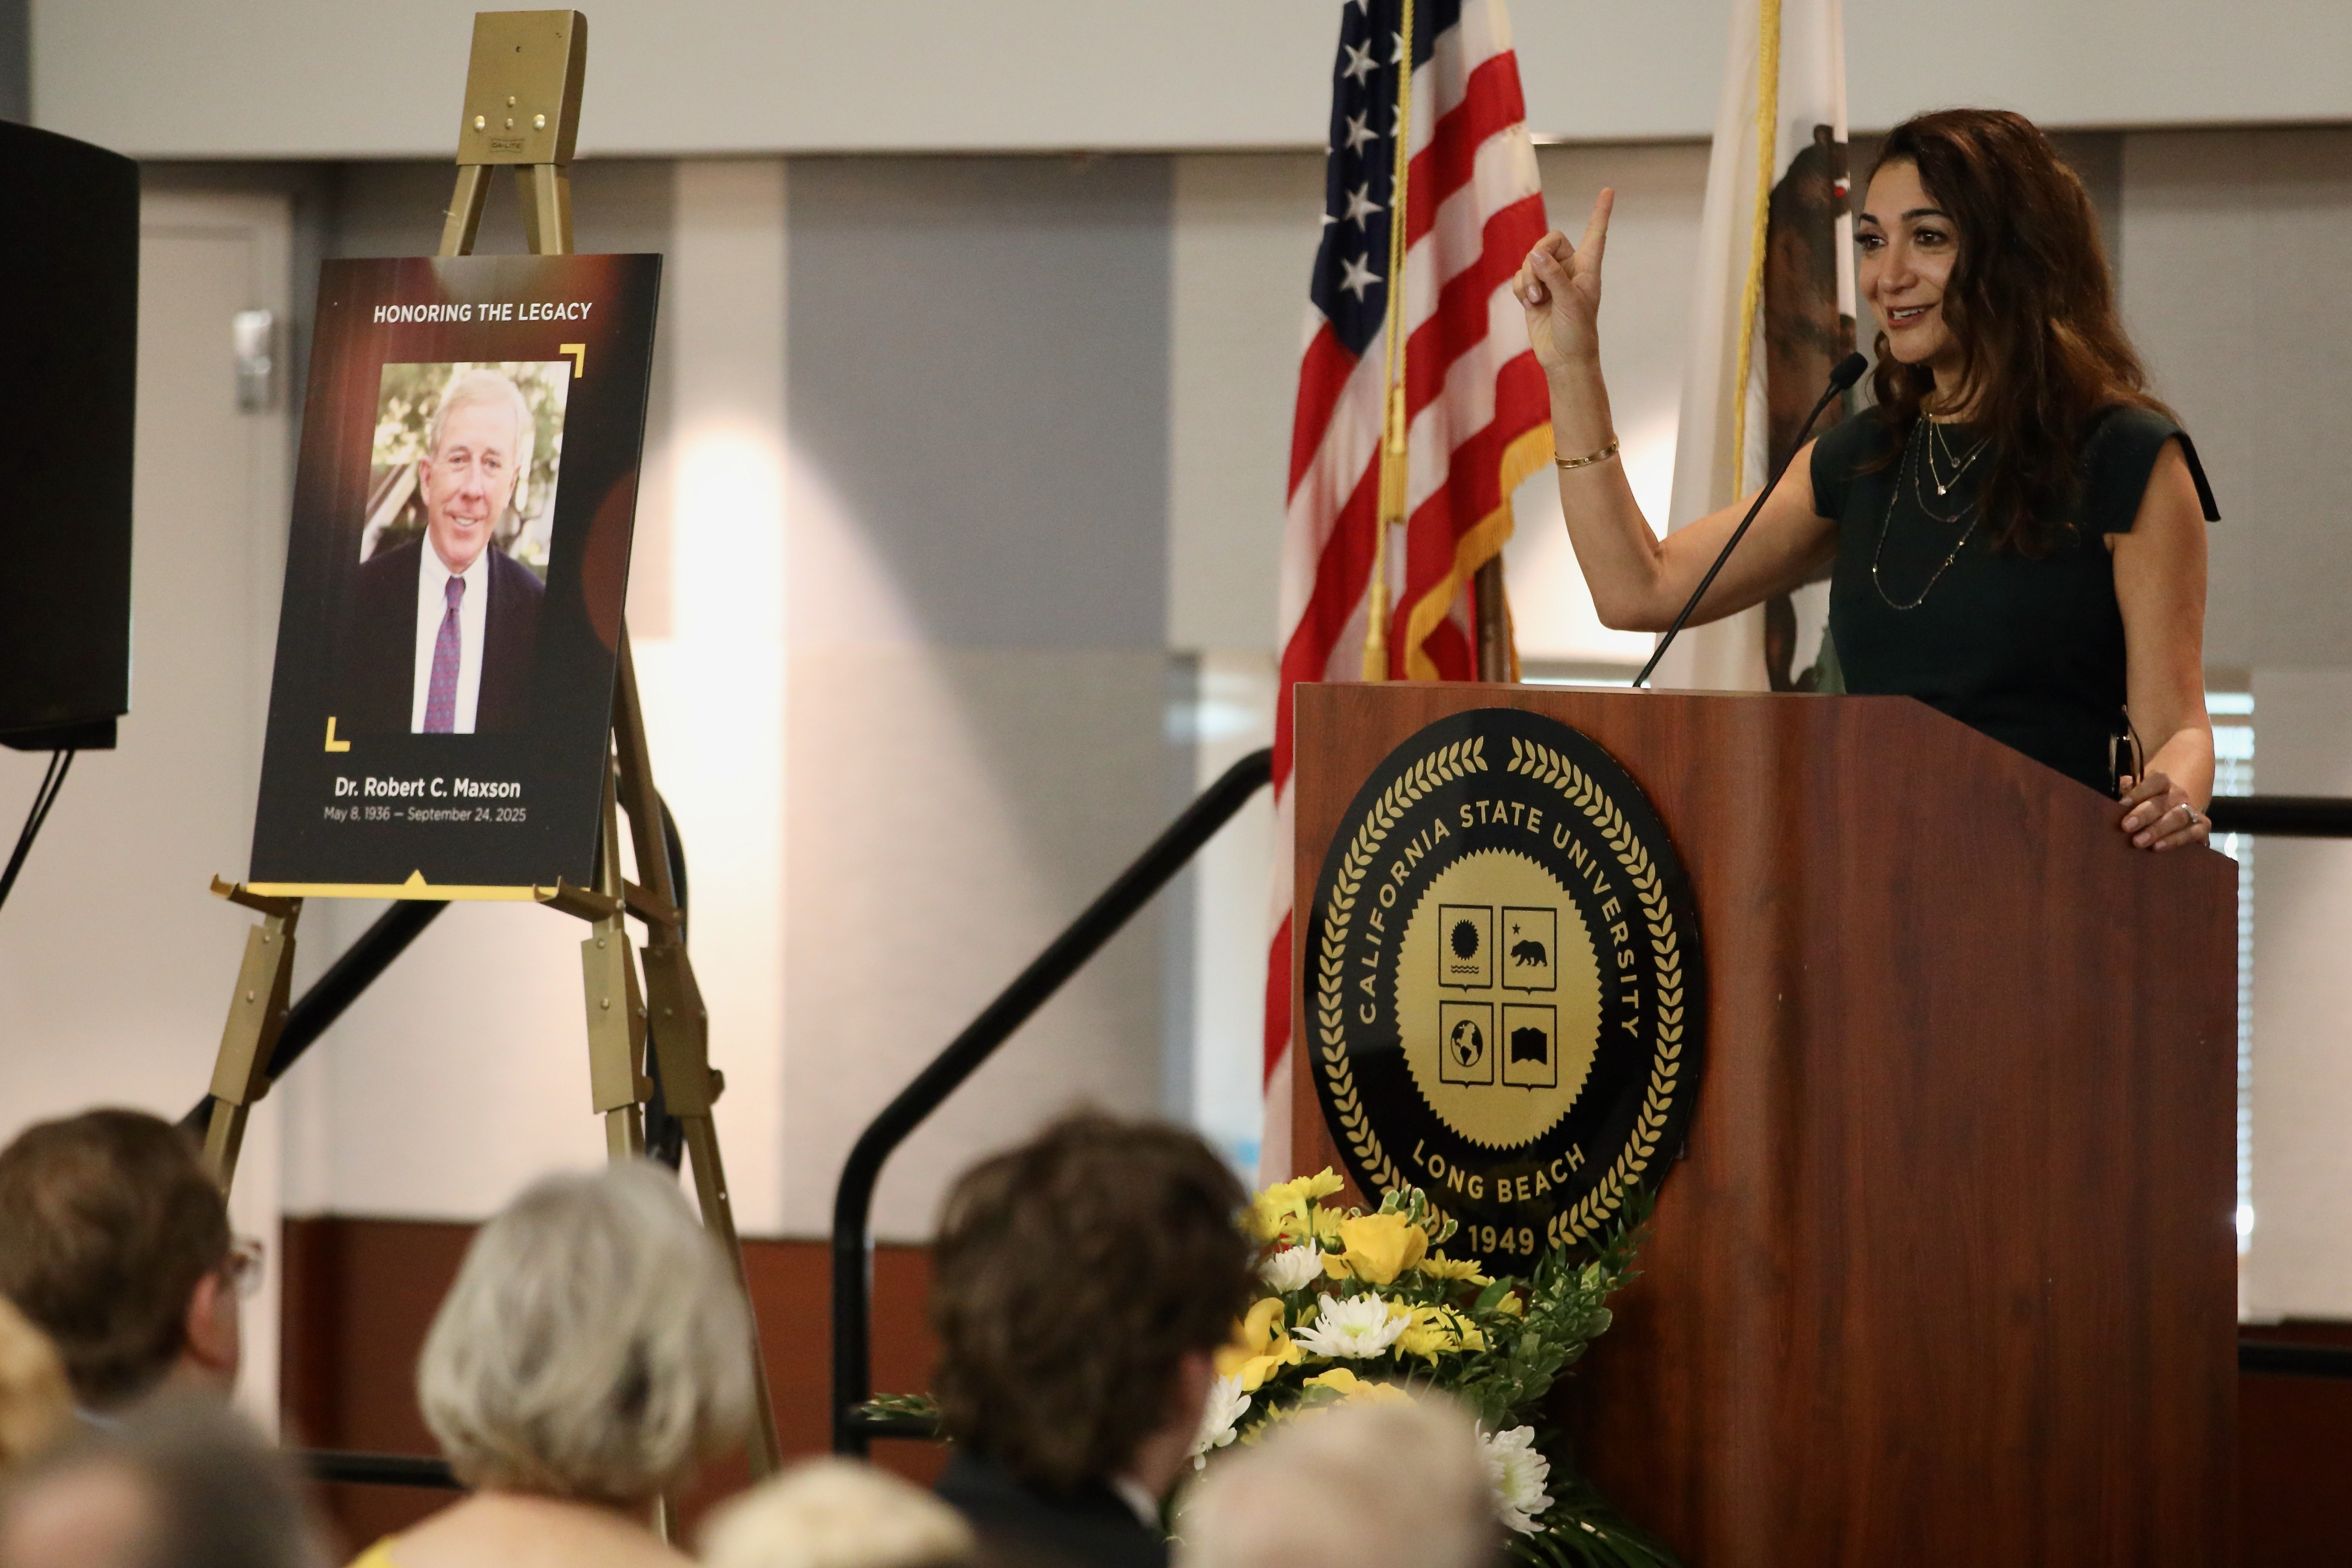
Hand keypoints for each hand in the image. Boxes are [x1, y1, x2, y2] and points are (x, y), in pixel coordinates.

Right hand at [1511, 189, 1612, 380]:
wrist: (1563, 359)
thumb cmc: (1577, 332)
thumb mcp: (1569, 301)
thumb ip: (1552, 275)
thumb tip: (1534, 253)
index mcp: (1588, 268)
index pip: (1596, 234)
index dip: (1601, 212)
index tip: (1609, 190)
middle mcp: (1569, 270)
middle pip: (1549, 242)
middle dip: (1538, 259)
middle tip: (1538, 282)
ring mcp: (1550, 281)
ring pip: (1530, 260)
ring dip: (1528, 278)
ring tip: (1535, 299)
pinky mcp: (1533, 293)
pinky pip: (1519, 277)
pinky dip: (1520, 288)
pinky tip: (1528, 303)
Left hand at [2117, 772, 2208, 851]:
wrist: (2173, 816)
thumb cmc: (2146, 806)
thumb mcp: (2134, 797)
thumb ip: (2125, 791)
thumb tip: (2120, 787)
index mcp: (2163, 784)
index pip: (2156, 780)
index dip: (2139, 791)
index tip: (2122, 803)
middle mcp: (2179, 795)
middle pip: (2162, 802)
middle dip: (2143, 814)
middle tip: (2126, 826)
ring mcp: (2192, 811)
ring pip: (2178, 817)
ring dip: (2157, 830)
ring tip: (2138, 841)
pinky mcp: (2201, 828)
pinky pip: (2192, 833)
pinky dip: (2175, 840)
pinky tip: (2158, 847)